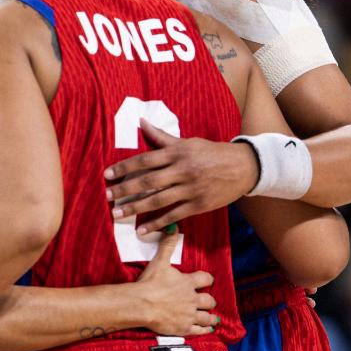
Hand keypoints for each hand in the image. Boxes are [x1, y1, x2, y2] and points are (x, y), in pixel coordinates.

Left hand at [104, 124, 257, 232]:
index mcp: (177, 153)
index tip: (108, 174)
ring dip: (136, 207)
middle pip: (148, 182)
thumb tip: (141, 122)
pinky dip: (157, 223)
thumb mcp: (186, 142)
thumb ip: (162, 137)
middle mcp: (182, 171)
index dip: (124, 167)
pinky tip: (142, 229)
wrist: (243, 166)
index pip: (145, 160)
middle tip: (107, 195)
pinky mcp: (199, 205)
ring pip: (158, 200)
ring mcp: (190, 189)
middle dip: (125, 189)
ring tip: (118, 213)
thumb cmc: (211, 152)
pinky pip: (174, 215)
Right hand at [132, 231, 218, 335]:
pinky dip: (205, 330)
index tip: (207, 280)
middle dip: (210, 300)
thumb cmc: (150, 282)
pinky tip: (208, 330)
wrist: (142, 304)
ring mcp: (189, 315)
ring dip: (211, 318)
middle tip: (209, 301)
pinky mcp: (184, 328)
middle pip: (209, 300)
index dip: (208, 279)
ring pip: (207, 318)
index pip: (205, 279)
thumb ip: (167, 244)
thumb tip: (173, 226)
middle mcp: (192, 299)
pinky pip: (199, 331)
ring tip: (213, 319)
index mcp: (187, 282)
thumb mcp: (159, 261)